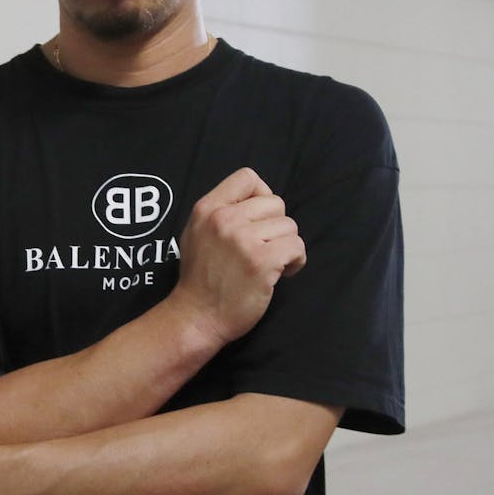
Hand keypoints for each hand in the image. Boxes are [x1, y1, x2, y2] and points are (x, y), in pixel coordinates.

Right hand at [167, 167, 304, 345]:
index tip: (258, 220)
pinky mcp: (261, 262)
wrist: (197, 317)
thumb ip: (220, 212)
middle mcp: (224, 219)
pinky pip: (296, 247)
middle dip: (276, 226)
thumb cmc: (200, 278)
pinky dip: (295, 261)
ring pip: (289, 226)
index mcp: (207, 208)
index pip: (247, 177)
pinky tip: (281, 273)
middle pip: (275, 203)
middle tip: (264, 248)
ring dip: (286, 246)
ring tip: (270, 263)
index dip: (261, 195)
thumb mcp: (197, 232)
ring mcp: (243, 240)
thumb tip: (256, 200)